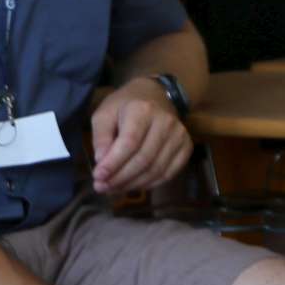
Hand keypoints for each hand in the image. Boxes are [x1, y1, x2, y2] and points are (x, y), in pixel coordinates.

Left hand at [87, 77, 191, 195]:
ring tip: (113, 189)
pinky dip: (149, 184)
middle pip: (143, 159)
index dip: (113, 163)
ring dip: (133, 184)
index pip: (129, 142)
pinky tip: (132, 185)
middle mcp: (165, 123)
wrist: (156, 95)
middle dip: (120, 177)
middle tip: (102, 187)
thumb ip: (101, 137)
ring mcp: (179, 136)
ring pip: (156, 169)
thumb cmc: (124, 106)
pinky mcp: (186, 147)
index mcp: (142, 110)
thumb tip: (101, 161)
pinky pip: (168, 173)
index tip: (98, 176)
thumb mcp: (104, 114)